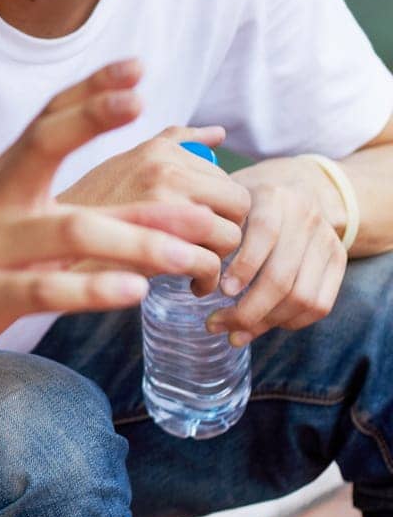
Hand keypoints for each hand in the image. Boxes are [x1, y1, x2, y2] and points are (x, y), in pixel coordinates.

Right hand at [0, 59, 228, 375]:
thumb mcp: (10, 222)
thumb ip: (70, 203)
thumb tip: (151, 188)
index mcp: (3, 180)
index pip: (46, 122)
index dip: (89, 91)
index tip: (135, 67)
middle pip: (42, 148)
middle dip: (91, 120)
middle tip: (141, 104)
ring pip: (66, 229)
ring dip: (136, 237)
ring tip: (192, 251)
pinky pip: (44, 289)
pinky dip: (92, 288)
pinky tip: (133, 290)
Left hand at [205, 158, 347, 345]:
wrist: (300, 184)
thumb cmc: (245, 197)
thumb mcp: (224, 196)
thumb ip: (206, 221)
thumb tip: (178, 260)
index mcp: (273, 196)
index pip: (264, 234)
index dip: (243, 267)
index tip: (219, 290)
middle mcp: (306, 217)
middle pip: (282, 277)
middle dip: (247, 309)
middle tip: (215, 324)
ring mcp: (327, 240)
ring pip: (302, 297)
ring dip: (265, 322)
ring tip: (233, 332)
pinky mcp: (339, 260)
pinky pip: (320, 304)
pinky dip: (290, 322)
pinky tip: (261, 326)